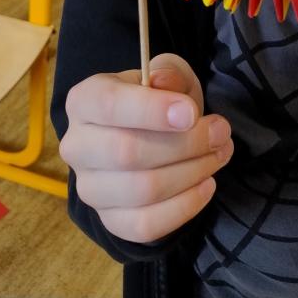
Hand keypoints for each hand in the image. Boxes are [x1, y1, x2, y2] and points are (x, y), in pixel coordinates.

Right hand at [60, 53, 232, 242]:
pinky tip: (206, 184)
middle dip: (185, 144)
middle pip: (127, 153)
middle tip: (221, 132)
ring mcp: (90, 188)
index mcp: (84, 101)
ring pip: (142, 191)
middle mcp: (77, 146)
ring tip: (219, 154)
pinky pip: (146, 225)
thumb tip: (165, 84)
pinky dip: (184, 206)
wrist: (148, 133)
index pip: (108, 106)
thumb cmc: (157, 98)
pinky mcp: (110, 220)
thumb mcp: (166, 73)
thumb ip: (168, 73)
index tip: (191, 113)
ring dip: (192, 172)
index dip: (152, 110)